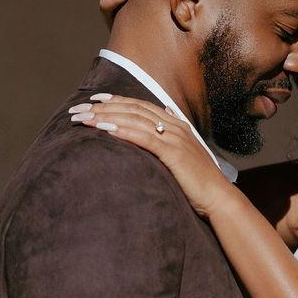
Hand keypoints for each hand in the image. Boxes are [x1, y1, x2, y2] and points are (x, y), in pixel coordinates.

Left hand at [69, 94, 235, 217]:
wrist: (219, 198)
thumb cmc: (199, 182)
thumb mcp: (184, 155)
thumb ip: (171, 138)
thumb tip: (162, 120)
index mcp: (176, 125)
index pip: (141, 106)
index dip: (116, 100)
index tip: (95, 100)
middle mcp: (175, 126)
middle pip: (133, 109)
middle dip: (103, 108)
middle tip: (78, 109)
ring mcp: (175, 138)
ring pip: (135, 120)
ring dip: (106, 117)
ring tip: (84, 118)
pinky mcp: (174, 153)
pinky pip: (144, 138)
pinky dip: (123, 131)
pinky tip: (105, 129)